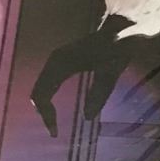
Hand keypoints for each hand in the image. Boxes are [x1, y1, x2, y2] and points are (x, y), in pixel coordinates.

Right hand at [30, 14, 138, 136]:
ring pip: (41, 87)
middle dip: (44, 113)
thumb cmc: (116, 48)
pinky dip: (49, 98)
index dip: (46, 115)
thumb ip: (99, 93)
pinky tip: (56, 109)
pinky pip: (49, 83)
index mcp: (60, 63)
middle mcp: (54, 60)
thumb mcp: (110, 72)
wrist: (121, 28)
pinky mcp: (63, 61)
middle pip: (38, 92)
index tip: (56, 132)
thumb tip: (87, 117)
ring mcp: (57, 60)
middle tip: (54, 131)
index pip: (42, 95)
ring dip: (45, 106)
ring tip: (54, 124)